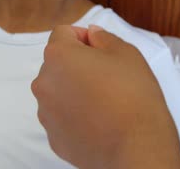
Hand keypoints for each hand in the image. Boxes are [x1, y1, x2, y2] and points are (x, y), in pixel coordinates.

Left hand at [32, 25, 179, 168]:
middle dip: (78, 65)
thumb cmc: (133, 95)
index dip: (84, 37)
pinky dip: (75, 115)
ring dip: (74, 90)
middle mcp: (44, 83)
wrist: (136, 146)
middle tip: (107, 76)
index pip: (63, 33)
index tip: (102, 51)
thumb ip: (104, 38)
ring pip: (58, 91)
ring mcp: (46, 113)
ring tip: (104, 101)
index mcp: (58, 56)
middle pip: (57, 64)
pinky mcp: (53, 138)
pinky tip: (99, 121)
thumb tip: (92, 34)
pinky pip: (61, 117)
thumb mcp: (126, 53)